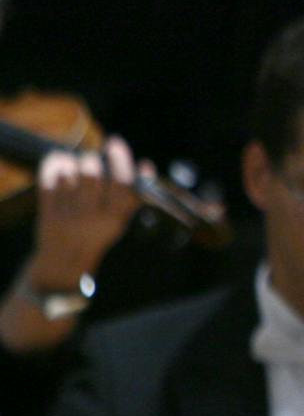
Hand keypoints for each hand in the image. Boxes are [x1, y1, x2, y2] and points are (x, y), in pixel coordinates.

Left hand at [32, 140, 141, 279]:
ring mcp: (67, 217)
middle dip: (91, 159)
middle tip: (92, 157)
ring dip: (71, 164)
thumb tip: (144, 166)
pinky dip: (51, 168)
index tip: (117, 145)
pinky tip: (56, 160)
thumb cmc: (96, 242)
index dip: (121, 161)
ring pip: (69, 177)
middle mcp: (91, 218)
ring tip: (74, 160)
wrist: (62, 270)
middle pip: (92, 176)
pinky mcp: (47, 216)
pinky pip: (47, 185)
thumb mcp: (120, 225)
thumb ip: (129, 200)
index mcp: (114, 221)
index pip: (122, 185)